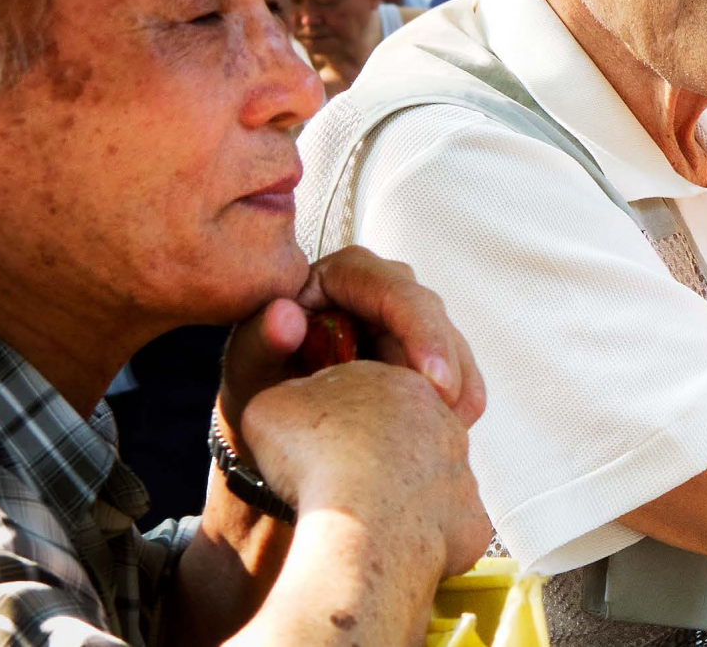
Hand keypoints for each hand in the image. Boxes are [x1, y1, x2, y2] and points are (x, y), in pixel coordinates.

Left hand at [219, 246, 484, 454]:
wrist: (273, 416)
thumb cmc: (259, 383)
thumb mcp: (247, 367)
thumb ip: (259, 340)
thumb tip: (286, 315)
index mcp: (344, 274)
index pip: (395, 290)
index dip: (422, 332)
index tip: (435, 383)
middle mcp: (384, 287)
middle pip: (433, 316)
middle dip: (446, 366)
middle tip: (448, 418)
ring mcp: (409, 319)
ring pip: (453, 345)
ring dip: (457, 389)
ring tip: (447, 433)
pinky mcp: (426, 350)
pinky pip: (459, 372)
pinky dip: (458, 403)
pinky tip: (445, 432)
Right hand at [241, 360, 488, 577]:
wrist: (360, 521)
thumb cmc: (317, 460)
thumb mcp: (273, 407)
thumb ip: (289, 398)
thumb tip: (292, 407)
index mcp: (400, 384)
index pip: (373, 394)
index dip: (341, 421)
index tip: (318, 444)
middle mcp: (444, 424)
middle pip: (406, 437)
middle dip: (375, 457)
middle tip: (337, 482)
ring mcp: (461, 474)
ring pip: (429, 483)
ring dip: (400, 498)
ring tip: (358, 520)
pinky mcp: (470, 523)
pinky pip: (446, 532)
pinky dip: (420, 542)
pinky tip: (387, 549)